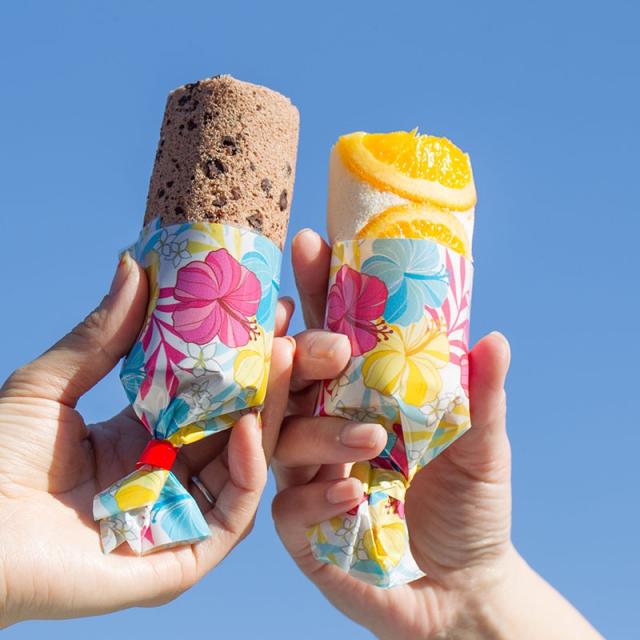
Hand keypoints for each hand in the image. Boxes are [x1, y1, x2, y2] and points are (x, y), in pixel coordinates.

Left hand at [0, 253, 293, 625]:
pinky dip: (247, 472)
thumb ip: (101, 334)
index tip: (265, 315)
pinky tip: (247, 427)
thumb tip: (134, 264)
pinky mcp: (182, 558)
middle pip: (235, 427)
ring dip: (269, 416)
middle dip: (268, 383)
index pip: (205, 396)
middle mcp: (168, 477)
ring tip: (283, 364)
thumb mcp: (50, 385)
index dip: (237, 357)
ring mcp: (179, 518)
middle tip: (293, 334)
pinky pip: (231, 515)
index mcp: (141, 439)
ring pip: (244, 466)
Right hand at [272, 230, 600, 639]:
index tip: (312, 245)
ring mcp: (308, 477)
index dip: (320, 292)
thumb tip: (493, 337)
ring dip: (319, 431)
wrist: (460, 590)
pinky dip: (318, 501)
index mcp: (360, 398)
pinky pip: (290, 509)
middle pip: (293, 380)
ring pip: (284, 439)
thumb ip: (482, 398)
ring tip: (370, 440)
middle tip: (328, 346)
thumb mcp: (482, 447)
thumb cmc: (468, 509)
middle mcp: (325, 428)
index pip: (331, 336)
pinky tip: (353, 498)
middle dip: (302, 355)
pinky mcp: (302, 529)